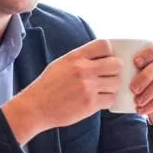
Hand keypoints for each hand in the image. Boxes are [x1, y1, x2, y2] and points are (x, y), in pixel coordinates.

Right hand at [3, 39, 121, 143]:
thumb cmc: (48, 86)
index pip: (104, 45)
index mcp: (75, 57)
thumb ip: (81, 59)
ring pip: (116, 83)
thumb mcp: (62, 64)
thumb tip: (103, 57)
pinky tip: (98, 101)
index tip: (105, 60)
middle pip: (117, 64)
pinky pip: (111, 99)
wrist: (36, 107)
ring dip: (112, 87)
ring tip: (102, 90)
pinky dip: (107, 101)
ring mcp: (88, 87)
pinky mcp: (90, 104)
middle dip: (115, 71)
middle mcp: (83, 69)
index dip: (109, 53)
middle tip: (108, 77)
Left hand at [130, 41, 152, 132]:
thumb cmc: (149, 94)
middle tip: (132, 88)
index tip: (135, 62)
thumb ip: (131, 72)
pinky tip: (142, 109)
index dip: (150, 52)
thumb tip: (109, 66)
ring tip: (137, 101)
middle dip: (146, 75)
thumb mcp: (140, 82)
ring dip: (150, 90)